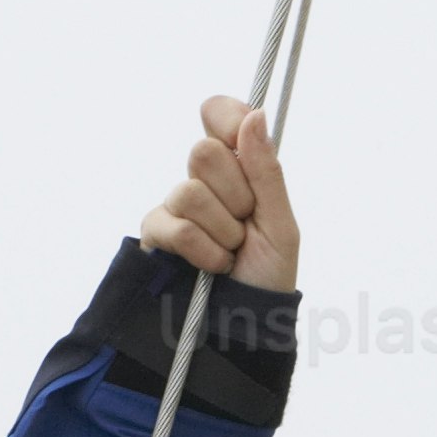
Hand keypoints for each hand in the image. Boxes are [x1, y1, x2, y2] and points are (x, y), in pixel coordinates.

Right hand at [141, 96, 301, 290]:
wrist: (246, 323)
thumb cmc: (268, 274)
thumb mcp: (281, 224)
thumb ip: (267, 171)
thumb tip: (255, 115)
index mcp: (237, 166)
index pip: (218, 113)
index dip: (227, 119)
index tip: (241, 141)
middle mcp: (202, 179)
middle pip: (203, 152)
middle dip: (236, 195)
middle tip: (246, 223)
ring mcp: (175, 204)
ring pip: (190, 193)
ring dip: (224, 232)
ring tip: (232, 251)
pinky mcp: (155, 232)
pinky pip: (179, 227)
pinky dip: (206, 252)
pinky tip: (214, 266)